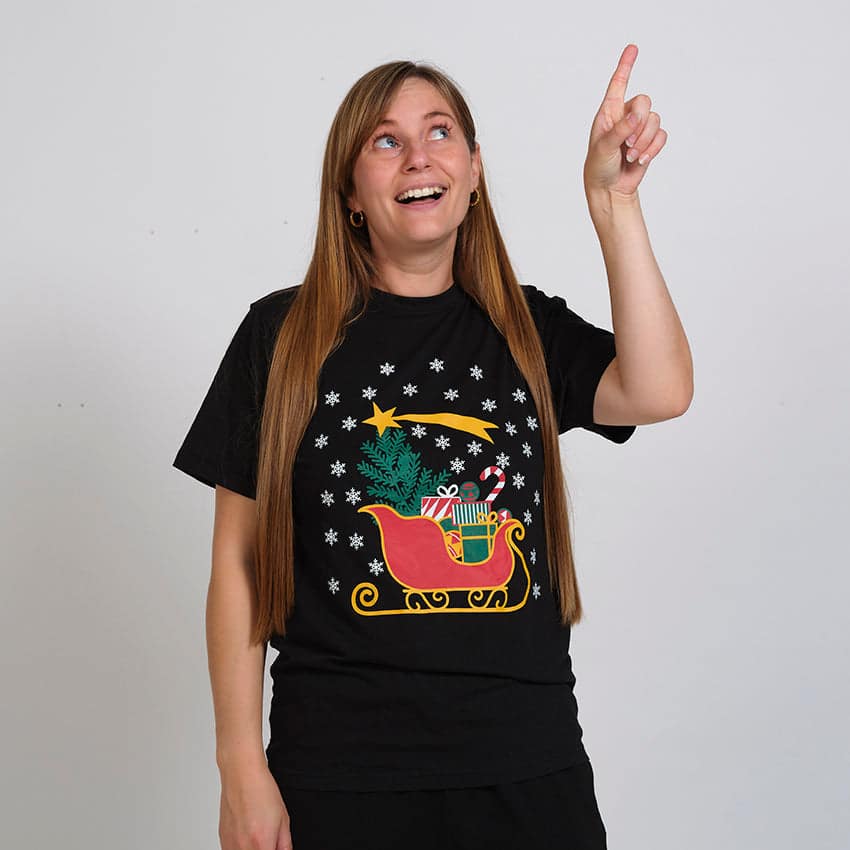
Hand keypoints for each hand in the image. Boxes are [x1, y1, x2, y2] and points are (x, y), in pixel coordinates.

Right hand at [219, 761, 292, 849]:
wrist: (242, 775)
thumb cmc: (261, 791)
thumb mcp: (283, 819)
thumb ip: (285, 844)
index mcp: (261, 844)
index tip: (276, 846)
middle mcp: (243, 848)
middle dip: (265, 848)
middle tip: (270, 839)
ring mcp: (230, 845)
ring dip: (253, 849)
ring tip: (258, 835)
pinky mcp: (222, 840)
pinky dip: (242, 847)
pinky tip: (248, 834)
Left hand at [583, 43, 667, 201]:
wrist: (610, 189)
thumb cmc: (599, 167)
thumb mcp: (603, 148)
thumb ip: (619, 131)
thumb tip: (637, 116)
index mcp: (608, 113)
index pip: (618, 84)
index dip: (626, 66)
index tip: (632, 48)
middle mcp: (625, 117)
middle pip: (644, 101)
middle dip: (640, 123)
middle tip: (629, 143)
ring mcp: (638, 129)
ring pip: (655, 120)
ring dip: (645, 140)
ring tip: (631, 156)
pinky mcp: (650, 142)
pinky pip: (662, 136)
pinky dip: (654, 149)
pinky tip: (641, 160)